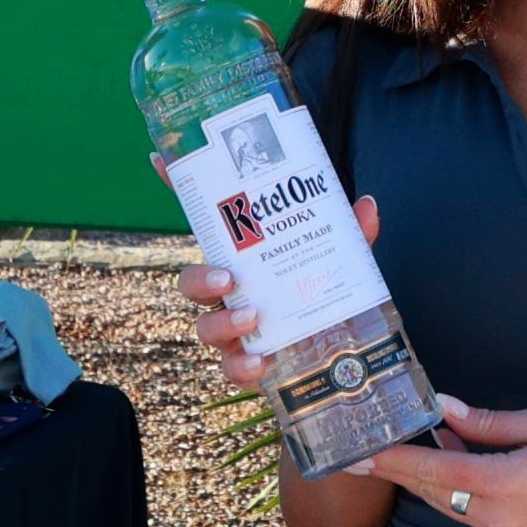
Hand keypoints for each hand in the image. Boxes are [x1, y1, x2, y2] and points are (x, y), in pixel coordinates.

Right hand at [177, 194, 377, 393]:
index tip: (158, 158)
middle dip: (200, 278)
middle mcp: (230, 294)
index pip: (207, 223)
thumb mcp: (340, 262)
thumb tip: (367, 205)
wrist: (339, 360)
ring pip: (204, 326)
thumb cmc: (324, 298)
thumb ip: (350, 237)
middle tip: (227, 278)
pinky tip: (261, 362)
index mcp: (245, 259)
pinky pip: (231, 369)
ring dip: (222, 322)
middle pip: (191, 282)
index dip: (177, 190)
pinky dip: (242, 366)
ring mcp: (233, 331)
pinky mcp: (246, 365)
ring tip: (251, 317)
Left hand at [355, 396, 526, 526]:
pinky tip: (444, 457)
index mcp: (506, 485)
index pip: (435, 471)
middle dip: (399, 470)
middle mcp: (498, 517)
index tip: (359, 455)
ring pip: (448, 503)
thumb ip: (488, 422)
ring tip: (398, 445)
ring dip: (425, 476)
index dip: (394, 462)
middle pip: (434, 491)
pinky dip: (450, 486)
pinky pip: (468, 510)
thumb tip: (444, 409)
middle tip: (362, 449)